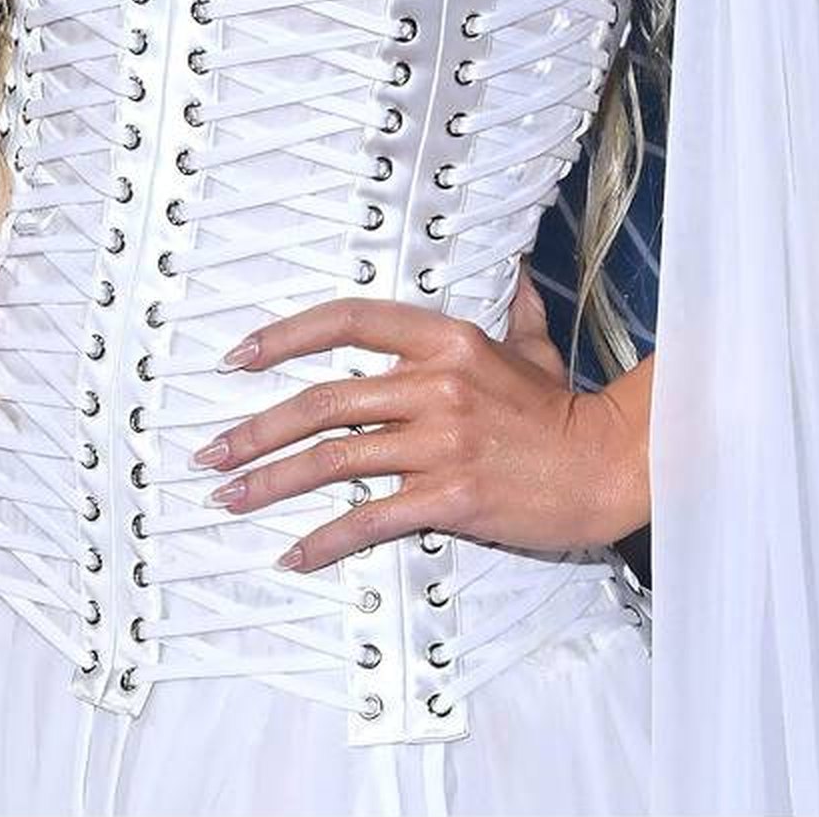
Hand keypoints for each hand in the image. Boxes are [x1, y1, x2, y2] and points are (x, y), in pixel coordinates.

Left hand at [189, 271, 637, 574]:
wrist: (607, 466)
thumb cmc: (564, 407)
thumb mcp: (533, 343)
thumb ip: (513, 303)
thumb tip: (515, 264)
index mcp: (447, 338)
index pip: (349, 320)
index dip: (286, 336)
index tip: (239, 357)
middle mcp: (436, 383)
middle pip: (324, 400)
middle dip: (256, 428)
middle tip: (210, 453)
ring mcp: (442, 442)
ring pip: (335, 460)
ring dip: (272, 482)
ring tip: (230, 499)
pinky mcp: (450, 498)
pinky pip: (371, 519)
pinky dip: (325, 540)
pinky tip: (294, 554)